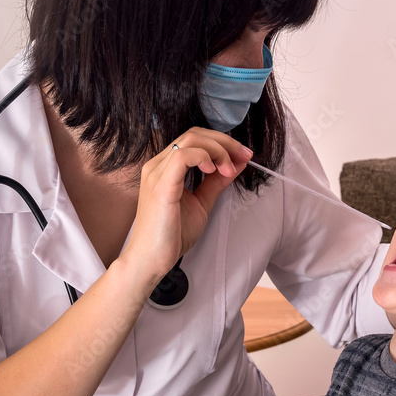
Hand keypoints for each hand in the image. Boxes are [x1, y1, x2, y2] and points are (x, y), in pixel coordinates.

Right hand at [121, 128, 252, 283]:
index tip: (243, 155)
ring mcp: (157, 174)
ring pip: (190, 140)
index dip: (222, 142)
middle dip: (225, 142)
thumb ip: (217, 182)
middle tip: (244, 156)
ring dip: (218, 150)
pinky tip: (213, 170)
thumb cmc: (171, 235)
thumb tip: (237, 163)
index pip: (195, 139)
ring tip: (229, 169)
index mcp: (165, 167)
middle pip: (194, 134)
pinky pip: (181, 157)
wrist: (151, 260)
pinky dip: (203, 157)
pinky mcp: (161, 187)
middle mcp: (158, 165)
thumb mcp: (201, 202)